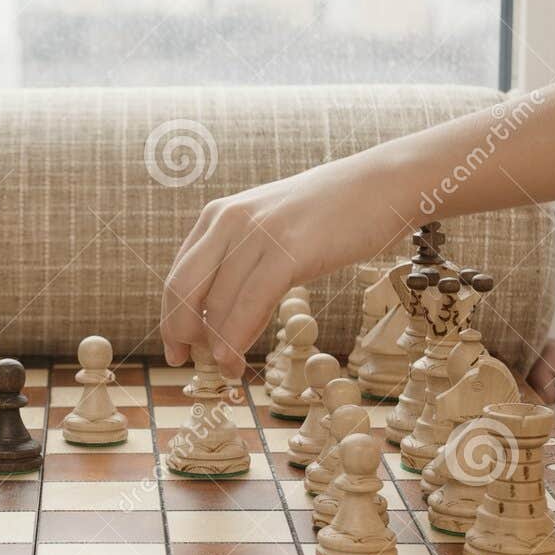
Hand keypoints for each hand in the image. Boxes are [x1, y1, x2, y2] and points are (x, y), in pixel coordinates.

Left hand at [161, 165, 395, 376]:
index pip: (178, 275)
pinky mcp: (288, 249)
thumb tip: (221, 313)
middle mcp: (228, 220)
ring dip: (215, 345)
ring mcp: (257, 232)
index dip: (171, 317)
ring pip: (216, 301)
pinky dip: (237, 336)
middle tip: (185, 361)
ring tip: (227, 370)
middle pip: (182, 288)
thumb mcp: (272, 230)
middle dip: (178, 331)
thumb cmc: (332, 215)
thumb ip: (243, 261)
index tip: (177, 347)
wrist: (384, 184)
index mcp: (219, 216)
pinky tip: (236, 357)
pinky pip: (250, 303)